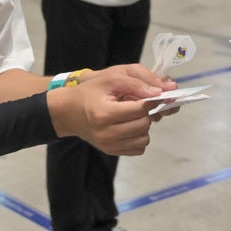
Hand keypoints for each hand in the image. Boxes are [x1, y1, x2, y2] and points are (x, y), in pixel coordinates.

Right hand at [51, 64, 170, 154]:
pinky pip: (139, 149)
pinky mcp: (112, 152)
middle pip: (144, 124)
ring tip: (131, 115)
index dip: (148, 99)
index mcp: (104, 114)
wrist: (69, 111)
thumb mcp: (111, 78)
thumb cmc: (91, 91)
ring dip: (143, 125)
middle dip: (145, 113)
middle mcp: (106, 134)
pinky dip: (139, 136)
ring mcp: (108, 146)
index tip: (146, 94)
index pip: (140, 109)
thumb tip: (161, 92)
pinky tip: (128, 125)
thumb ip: (138, 82)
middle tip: (134, 104)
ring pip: (144, 139)